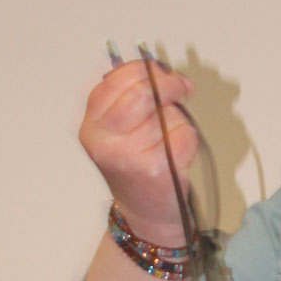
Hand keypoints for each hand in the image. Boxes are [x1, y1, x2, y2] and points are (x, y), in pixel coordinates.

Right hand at [80, 57, 197, 244]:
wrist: (145, 211)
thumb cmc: (137, 163)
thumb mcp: (120, 129)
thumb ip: (133, 96)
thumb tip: (164, 70)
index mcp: (91, 124)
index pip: (117, 80)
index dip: (146, 69)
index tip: (162, 72)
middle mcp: (103, 140)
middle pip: (143, 92)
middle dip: (170, 85)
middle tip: (183, 89)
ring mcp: (128, 155)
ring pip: (168, 114)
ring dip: (178, 119)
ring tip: (168, 137)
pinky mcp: (156, 168)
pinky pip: (185, 135)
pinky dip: (188, 138)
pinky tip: (177, 153)